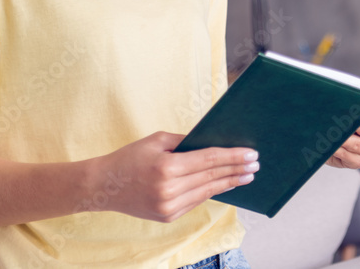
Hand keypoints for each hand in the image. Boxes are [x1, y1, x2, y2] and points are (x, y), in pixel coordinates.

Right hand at [85, 132, 258, 222]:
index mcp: (166, 168)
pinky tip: (224, 185)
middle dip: (236, 170)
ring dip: (228, 183)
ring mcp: (168, 207)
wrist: (103, 186)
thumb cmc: (130, 157)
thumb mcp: (157, 141)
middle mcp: (169, 190)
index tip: (251, 154)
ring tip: (246, 176)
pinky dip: (211, 192)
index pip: (208, 160)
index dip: (232, 157)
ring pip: (206, 192)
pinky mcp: (167, 217)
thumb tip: (213, 141)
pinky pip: (195, 202)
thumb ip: (185, 141)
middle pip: (211, 177)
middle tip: (256, 165)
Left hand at [326, 106, 359, 168]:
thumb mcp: (350, 110)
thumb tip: (347, 97)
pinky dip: (338, 151)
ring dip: (342, 138)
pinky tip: (331, 145)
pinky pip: (349, 157)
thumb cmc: (344, 122)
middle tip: (338, 118)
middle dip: (351, 123)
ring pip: (357, 144)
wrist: (333, 141)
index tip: (349, 104)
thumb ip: (353, 104)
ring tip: (331, 131)